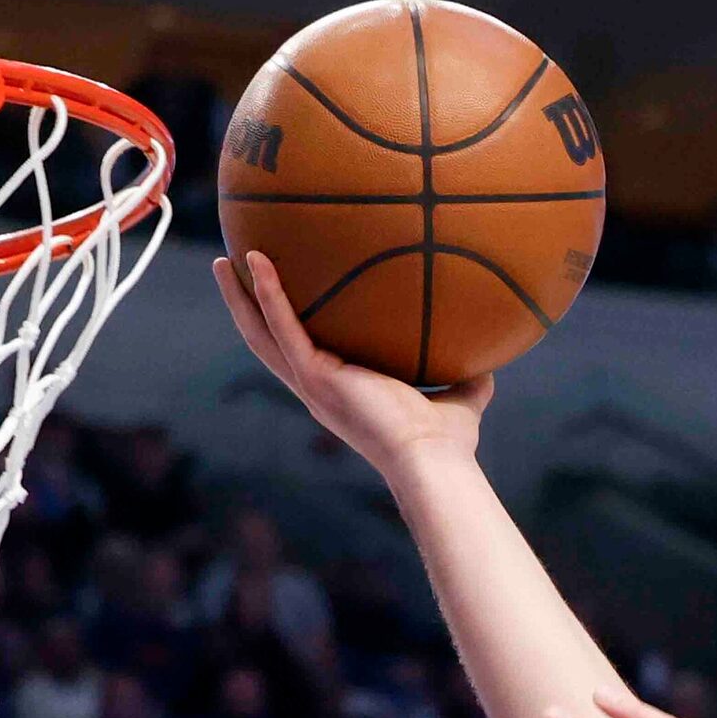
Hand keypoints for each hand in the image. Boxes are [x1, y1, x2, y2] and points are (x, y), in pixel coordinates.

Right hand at [210, 252, 491, 481]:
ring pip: (260, 335)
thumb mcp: (461, 398)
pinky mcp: (315, 377)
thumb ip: (467, 378)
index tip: (277, 299)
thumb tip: (492, 358)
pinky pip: (283, 326)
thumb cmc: (446, 442)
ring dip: (240, 297)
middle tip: (230, 269)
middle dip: (246, 307)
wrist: (433, 458)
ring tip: (224, 259)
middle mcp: (317, 390)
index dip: (284, 327)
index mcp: (339, 393)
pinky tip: (258, 259)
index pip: (302, 353)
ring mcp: (311, 384)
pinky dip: (268, 292)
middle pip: (266, 342)